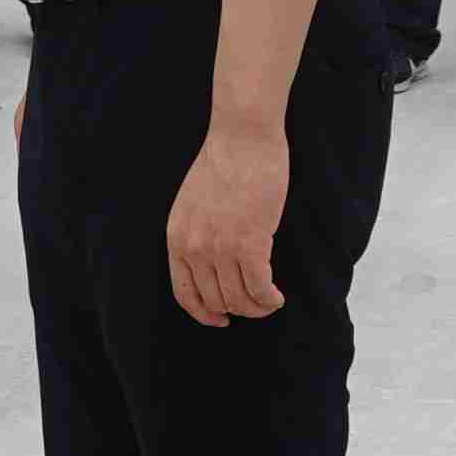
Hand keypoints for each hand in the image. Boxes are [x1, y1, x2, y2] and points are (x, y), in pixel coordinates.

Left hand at [167, 108, 293, 322]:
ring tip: (270, 301)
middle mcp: (195, 248)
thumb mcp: (193, 203)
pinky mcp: (249, 243)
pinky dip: (270, 299)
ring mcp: (221, 248)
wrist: (242, 136)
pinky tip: (278, 296)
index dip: (204, 314)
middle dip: (238, 310)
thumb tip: (215, 267)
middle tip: (256, 304)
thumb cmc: (224, 162)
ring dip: (258, 308)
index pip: (185, 294)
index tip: (221, 319)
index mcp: (177, 238)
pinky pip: (259, 289)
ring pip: (239, 299)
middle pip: (216, 301)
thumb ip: (197, 234)